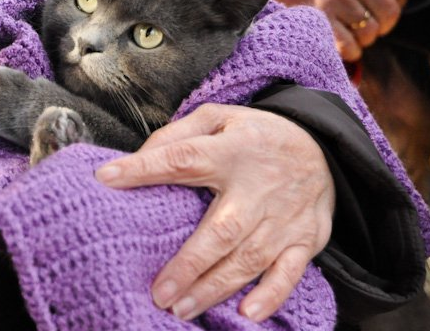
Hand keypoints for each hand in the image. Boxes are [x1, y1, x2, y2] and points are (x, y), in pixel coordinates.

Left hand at [95, 104, 334, 321]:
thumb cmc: (255, 136)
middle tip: (159, 292)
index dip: (144, 168)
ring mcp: (284, 217)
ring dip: (215, 287)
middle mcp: (258, 187)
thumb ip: (176, 136)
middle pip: (222, 229)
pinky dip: (271, 295)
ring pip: (249, 257)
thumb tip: (136, 161)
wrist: (323, 147)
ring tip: (180, 308)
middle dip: (190, 264)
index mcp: (231, 151)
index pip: (182, 159)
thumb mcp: (218, 118)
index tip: (106, 178)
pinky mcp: (305, 239)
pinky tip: (247, 313)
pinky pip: (290, 271)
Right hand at [235, 0, 418, 60]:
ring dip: (364, 36)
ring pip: (368, 31)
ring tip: (353, 32)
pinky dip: (348, 49)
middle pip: (387, 12)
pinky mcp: (312, 16)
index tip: (386, 2)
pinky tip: (340, 43)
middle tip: (369, 22)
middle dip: (383, 21)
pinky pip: (344, 45)